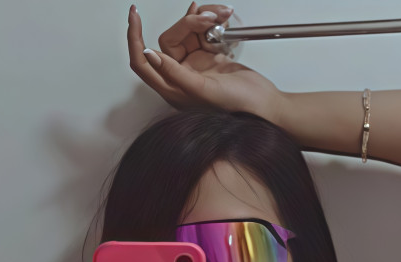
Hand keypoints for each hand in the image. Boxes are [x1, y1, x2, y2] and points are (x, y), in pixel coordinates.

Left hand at [128, 3, 284, 123]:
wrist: (265, 103)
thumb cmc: (239, 107)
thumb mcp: (203, 90)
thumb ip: (175, 73)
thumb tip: (149, 55)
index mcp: (173, 91)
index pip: (142, 62)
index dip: (135, 38)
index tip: (135, 15)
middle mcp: (180, 78)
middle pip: (168, 40)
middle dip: (186, 24)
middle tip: (206, 19)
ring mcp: (195, 66)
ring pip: (186, 32)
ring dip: (201, 19)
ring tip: (220, 18)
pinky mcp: (208, 57)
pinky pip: (200, 32)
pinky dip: (208, 21)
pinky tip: (218, 17)